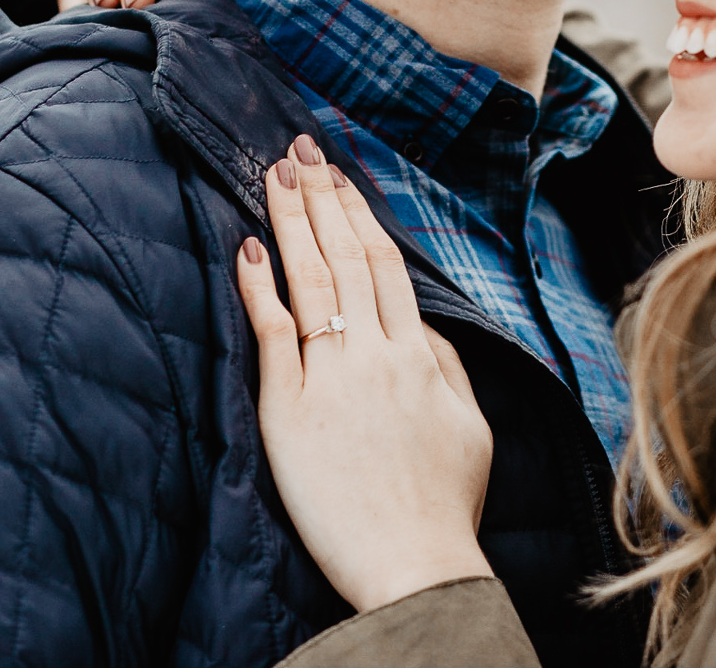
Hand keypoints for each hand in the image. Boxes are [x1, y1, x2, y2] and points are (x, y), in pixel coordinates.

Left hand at [236, 138, 495, 612]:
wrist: (416, 566)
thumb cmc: (444, 506)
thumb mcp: (467, 425)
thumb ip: (445, 364)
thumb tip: (420, 323)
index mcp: (421, 355)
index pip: (384, 264)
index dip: (358, 212)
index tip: (338, 174)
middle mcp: (376, 355)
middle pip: (345, 258)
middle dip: (321, 199)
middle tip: (298, 149)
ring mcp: (331, 380)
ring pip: (310, 282)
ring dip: (291, 223)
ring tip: (273, 175)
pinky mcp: (290, 412)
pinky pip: (272, 336)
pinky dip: (259, 288)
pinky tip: (247, 248)